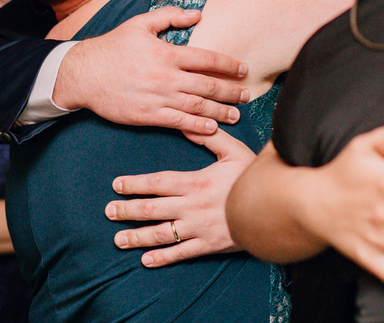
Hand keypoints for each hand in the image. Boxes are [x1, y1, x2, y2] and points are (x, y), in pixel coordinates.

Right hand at [53, 7, 248, 134]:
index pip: (207, 59)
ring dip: (220, 111)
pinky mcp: (148, 115)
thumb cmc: (112, 46)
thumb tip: (197, 14)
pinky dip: (198, 126)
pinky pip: (178, 122)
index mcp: (166, 53)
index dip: (228, 65)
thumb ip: (170, 16)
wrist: (83, 73)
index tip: (243, 69)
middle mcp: (166, 77)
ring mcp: (158, 98)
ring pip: (197, 106)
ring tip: (236, 114)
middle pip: (208, 85)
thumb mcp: (140, 24)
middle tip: (247, 94)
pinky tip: (212, 128)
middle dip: (231, 91)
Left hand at [105, 128, 254, 266]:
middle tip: (108, 212)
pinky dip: (163, 257)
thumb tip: (189, 123)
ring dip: (137, 237)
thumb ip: (210, 137)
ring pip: (161, 234)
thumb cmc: (254, 177)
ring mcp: (198, 228)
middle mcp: (191, 206)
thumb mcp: (234, 150)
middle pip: (152, 208)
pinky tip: (145, 259)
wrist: (275, 208)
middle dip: (128, 210)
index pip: (158, 182)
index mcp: (195, 182)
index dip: (135, 184)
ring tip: (118, 239)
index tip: (117, 185)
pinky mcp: (208, 245)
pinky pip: (181, 253)